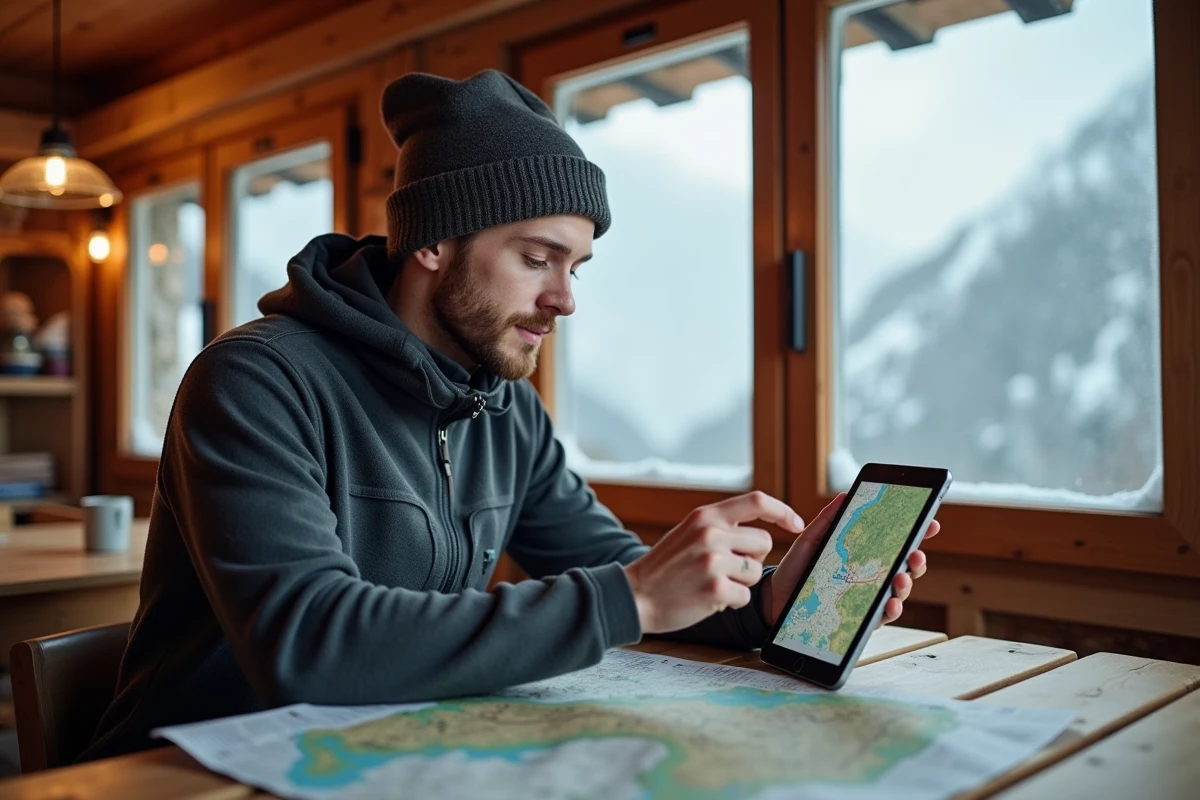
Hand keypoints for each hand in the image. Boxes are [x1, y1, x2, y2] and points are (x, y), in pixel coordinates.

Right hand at [624, 491, 803, 633]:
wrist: (634, 595)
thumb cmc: (665, 567)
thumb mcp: (689, 532)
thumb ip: (720, 526)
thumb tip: (761, 528)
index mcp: (705, 516)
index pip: (757, 501)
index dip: (783, 512)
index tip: (797, 524)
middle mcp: (710, 533)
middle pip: (764, 542)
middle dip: (752, 559)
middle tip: (726, 569)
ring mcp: (712, 561)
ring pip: (756, 571)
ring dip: (741, 582)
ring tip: (712, 584)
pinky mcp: (714, 589)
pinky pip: (744, 596)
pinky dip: (731, 602)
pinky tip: (708, 599)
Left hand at [761, 493, 940, 627]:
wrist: (776, 597)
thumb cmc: (797, 568)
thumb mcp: (811, 540)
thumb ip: (828, 520)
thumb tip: (845, 495)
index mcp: (864, 554)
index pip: (896, 542)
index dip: (917, 532)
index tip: (931, 522)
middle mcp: (871, 576)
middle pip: (905, 567)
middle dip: (917, 560)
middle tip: (916, 553)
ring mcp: (868, 597)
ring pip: (898, 592)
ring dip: (906, 584)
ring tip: (901, 577)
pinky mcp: (859, 618)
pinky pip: (882, 616)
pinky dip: (891, 610)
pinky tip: (891, 603)